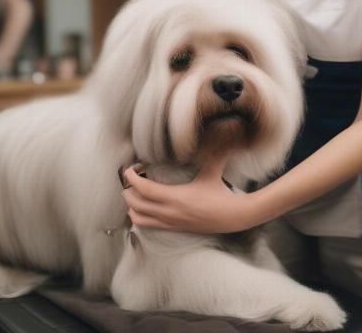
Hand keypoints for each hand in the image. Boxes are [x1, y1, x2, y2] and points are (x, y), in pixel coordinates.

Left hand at [122, 165, 254, 233]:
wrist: (233, 217)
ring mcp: (171, 222)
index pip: (145, 189)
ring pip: (139, 218)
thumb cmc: (222, 194)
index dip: (132, 179)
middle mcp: (170, 212)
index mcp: (177, 197)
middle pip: (136, 205)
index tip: (128, 169)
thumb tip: (213, 133)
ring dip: (132, 206)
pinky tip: (143, 207)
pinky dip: (140, 217)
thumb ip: (211, 152)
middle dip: (128, 191)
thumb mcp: (213, 171)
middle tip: (130, 179)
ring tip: (134, 193)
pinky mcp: (174, 228)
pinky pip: (148, 225)